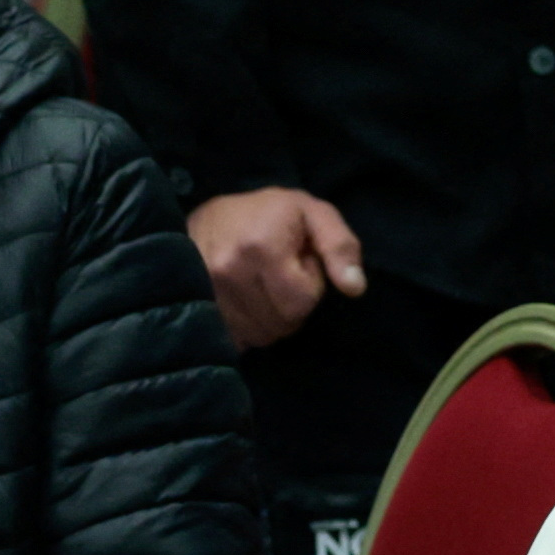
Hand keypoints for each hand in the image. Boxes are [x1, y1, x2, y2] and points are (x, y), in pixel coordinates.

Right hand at [185, 186, 365, 348]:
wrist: (210, 217)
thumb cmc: (270, 213)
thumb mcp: (314, 213)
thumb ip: (340, 246)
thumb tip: (355, 288)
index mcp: (261, 247)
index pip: (302, 301)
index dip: (310, 284)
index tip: (300, 262)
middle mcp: (229, 272)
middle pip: (282, 323)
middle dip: (291, 304)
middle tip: (281, 275)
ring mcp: (208, 295)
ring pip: (261, 336)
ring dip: (271, 319)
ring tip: (264, 286)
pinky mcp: (199, 310)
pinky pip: (237, 341)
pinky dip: (249, 329)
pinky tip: (248, 303)